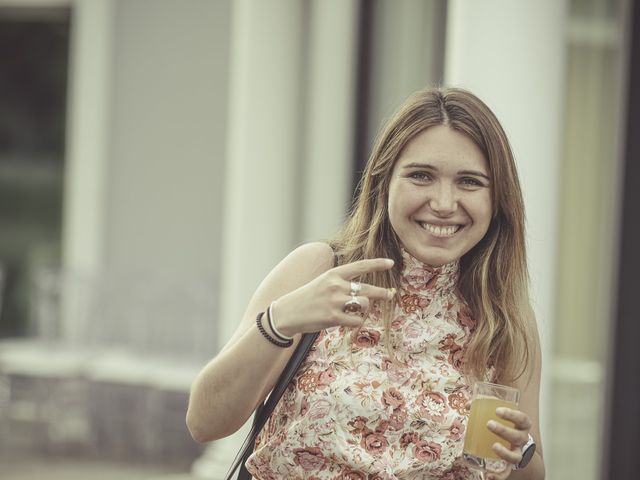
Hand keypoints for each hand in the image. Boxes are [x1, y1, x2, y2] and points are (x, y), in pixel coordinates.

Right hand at [272, 258, 394, 335]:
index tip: (391, 263)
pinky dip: (356, 321)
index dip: (377, 264)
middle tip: (391, 294)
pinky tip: (348, 321)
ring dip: (363, 309)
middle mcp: (336, 285)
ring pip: (364, 304)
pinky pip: (357, 320)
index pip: (360, 266)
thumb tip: (364, 292)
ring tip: (355, 311)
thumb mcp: (323, 282)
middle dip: (382, 293)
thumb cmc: (308, 297)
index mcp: (333, 274)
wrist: (288, 312)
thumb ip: (342, 283)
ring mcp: (335, 301)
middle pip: (367, 288)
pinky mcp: (334, 317)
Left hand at [484, 407, 532, 478]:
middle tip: (489, 424)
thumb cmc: (505, 423)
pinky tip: (488, 476)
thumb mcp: (498, 413)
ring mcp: (516, 453)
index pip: (522, 418)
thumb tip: (467, 405)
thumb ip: (483, 406)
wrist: (514, 442)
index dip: (512, 414)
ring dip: (505, 453)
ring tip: (494, 447)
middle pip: (517, 437)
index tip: (497, 410)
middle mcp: (522, 439)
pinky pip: (506, 473)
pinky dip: (499, 476)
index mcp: (521, 425)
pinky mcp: (509, 465)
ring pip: (515, 456)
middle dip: (504, 431)